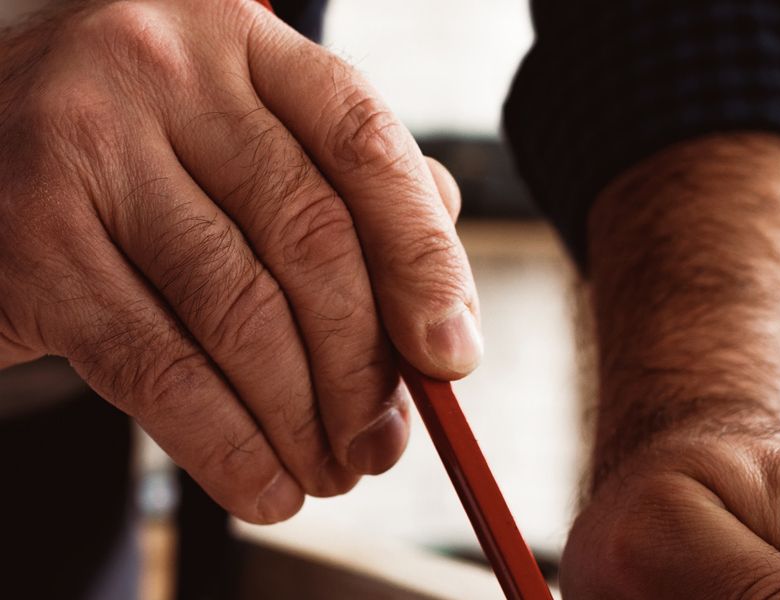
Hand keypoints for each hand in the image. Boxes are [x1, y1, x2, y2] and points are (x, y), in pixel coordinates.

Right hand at [0, 0, 482, 522]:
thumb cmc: (134, 147)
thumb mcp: (239, 131)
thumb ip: (342, 188)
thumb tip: (439, 304)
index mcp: (242, 42)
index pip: (366, 146)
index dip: (425, 259)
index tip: (453, 357)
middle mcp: (164, 74)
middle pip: (311, 238)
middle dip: (364, 365)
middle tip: (386, 444)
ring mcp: (87, 150)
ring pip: (238, 311)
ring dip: (301, 417)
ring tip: (333, 471)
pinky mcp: (30, 241)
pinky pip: (155, 365)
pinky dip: (224, 443)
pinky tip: (263, 483)